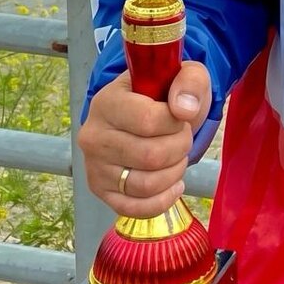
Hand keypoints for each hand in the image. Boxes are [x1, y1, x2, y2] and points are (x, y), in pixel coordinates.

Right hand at [77, 61, 211, 218]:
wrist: (147, 112)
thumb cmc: (165, 93)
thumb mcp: (185, 75)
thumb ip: (190, 82)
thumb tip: (185, 110)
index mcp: (108, 102)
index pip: (149, 121)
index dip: (176, 122)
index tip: (181, 115)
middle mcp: (93, 136)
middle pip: (150, 156)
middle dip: (180, 147)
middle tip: (183, 136)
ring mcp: (94, 166)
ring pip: (145, 185)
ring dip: (174, 172)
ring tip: (177, 156)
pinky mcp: (100, 191)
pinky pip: (134, 208)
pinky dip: (162, 200)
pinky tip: (174, 184)